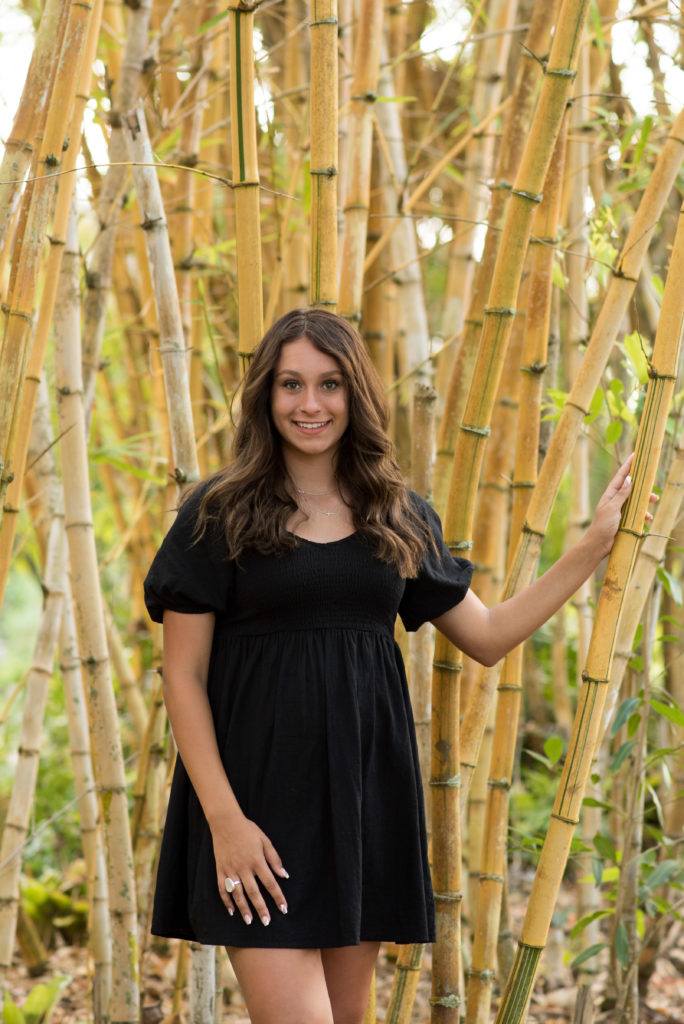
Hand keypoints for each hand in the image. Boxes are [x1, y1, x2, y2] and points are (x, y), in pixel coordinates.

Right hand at [210, 810, 288, 925]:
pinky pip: (223, 889)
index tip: (284, 908)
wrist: (226, 822)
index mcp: (257, 860)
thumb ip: (274, 858)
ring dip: (244, 909)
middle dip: (261, 908)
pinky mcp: (220, 870)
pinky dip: (227, 901)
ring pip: (238, 894)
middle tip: (266, 922)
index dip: (278, 896)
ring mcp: (230, 869)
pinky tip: (231, 910)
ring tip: (249, 921)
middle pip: (254, 892)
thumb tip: (284, 875)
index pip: (270, 882)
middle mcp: (243, 867)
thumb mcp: (265, 841)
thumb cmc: (248, 830)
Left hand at [585, 454, 657, 559]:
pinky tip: (648, 517)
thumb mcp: (612, 508)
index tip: (635, 455)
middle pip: (631, 487)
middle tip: (652, 482)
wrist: (598, 545)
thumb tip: (629, 479)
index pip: (621, 476)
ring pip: (636, 500)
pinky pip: (637, 513)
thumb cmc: (602, 525)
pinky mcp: (624, 520)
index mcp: (610, 494)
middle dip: (642, 484)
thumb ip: (622, 494)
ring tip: (654, 500)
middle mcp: (615, 500)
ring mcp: (620, 510)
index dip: (628, 465)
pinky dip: (643, 514)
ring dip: (645, 500)